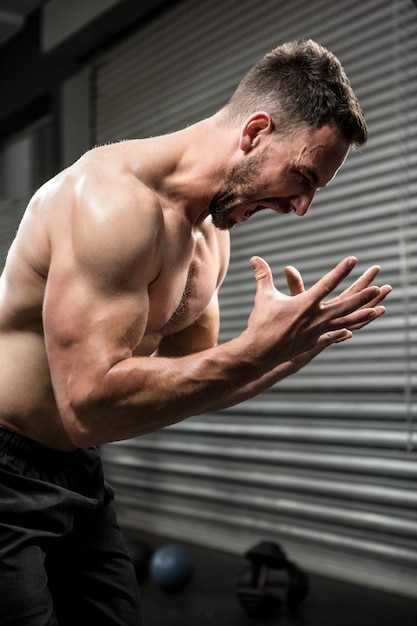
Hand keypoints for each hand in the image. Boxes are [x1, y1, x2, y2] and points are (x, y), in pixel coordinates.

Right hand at [245, 256, 390, 366]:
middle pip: (344, 305)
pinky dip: (342, 333)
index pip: (326, 284)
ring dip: (361, 315)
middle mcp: (314, 318)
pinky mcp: (313, 342)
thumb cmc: (261, 322)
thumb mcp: (263, 297)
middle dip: (362, 296)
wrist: (259, 352)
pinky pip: (332, 336)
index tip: (352, 260)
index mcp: (304, 304)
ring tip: (377, 310)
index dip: (340, 271)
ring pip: (344, 322)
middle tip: (377, 288)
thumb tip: (254, 258)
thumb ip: (262, 276)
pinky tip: (352, 332)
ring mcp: (316, 332)